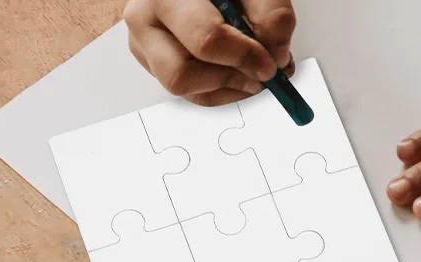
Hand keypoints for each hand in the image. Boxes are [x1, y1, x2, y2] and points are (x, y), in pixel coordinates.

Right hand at [124, 0, 295, 105]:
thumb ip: (269, 12)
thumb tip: (277, 55)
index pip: (205, 40)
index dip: (243, 58)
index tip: (270, 64)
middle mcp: (144, 20)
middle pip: (183, 75)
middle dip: (230, 80)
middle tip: (261, 75)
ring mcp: (144, 45)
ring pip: (184, 90)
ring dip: (227, 89)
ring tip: (252, 73)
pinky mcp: (153, 63)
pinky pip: (188, 91)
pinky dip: (220, 89)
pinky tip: (237, 72)